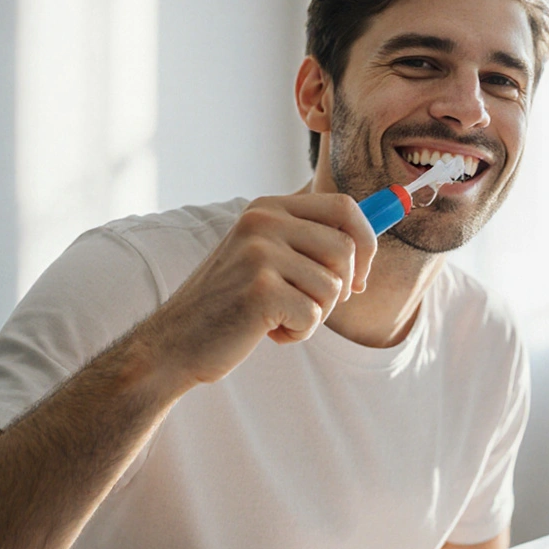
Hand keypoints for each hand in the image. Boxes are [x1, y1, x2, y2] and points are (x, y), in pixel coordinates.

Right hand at [140, 194, 376, 386]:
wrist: (175, 342)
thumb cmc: (229, 304)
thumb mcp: (265, 257)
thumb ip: (309, 241)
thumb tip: (374, 233)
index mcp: (267, 207)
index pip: (344, 206)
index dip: (366, 243)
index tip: (359, 277)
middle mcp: (263, 221)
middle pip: (347, 247)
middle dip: (342, 287)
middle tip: (311, 307)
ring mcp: (260, 252)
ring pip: (334, 286)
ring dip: (315, 314)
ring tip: (278, 318)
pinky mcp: (261, 289)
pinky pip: (313, 315)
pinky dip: (297, 333)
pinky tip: (266, 332)